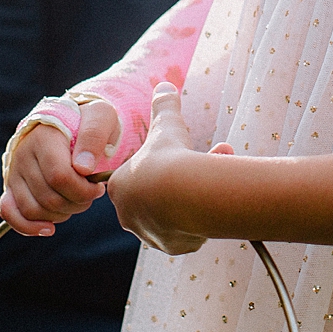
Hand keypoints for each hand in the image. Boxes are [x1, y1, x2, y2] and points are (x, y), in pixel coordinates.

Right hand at [0, 102, 112, 235]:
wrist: (69, 121)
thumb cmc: (87, 121)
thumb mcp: (100, 117)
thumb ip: (94, 137)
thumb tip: (83, 168)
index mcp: (44, 137)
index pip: (59, 177)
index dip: (83, 190)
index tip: (98, 187)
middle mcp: (23, 154)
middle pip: (48, 197)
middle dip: (77, 203)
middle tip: (91, 195)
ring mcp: (14, 171)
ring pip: (32, 209)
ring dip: (61, 214)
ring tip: (76, 201)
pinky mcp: (10, 186)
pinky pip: (9, 213)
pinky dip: (28, 226)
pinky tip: (49, 229)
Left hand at [107, 83, 218, 255]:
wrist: (185, 194)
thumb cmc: (169, 157)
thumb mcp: (167, 125)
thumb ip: (164, 106)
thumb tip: (165, 84)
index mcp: (120, 187)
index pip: (133, 179)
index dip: (156, 168)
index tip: (174, 161)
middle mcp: (128, 214)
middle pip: (154, 199)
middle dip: (178, 183)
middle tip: (199, 169)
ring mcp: (149, 233)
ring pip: (172, 217)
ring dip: (190, 201)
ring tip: (212, 184)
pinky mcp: (171, 247)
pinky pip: (185, 236)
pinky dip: (198, 223)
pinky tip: (211, 210)